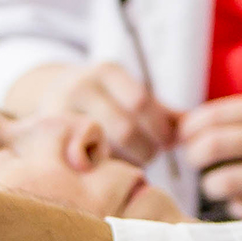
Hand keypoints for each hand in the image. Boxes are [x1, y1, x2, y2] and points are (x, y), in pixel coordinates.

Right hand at [11, 61, 178, 164]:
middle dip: (145, 149)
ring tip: (132, 163)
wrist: (52, 95)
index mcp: (107, 71)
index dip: (160, 128)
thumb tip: (194, 128)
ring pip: (102, 148)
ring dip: (125, 163)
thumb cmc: (107, 101)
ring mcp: (59, 112)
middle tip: (152, 157)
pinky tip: (110, 169)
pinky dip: (102, 168)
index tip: (168, 144)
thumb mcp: (131, 95)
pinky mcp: (47, 137)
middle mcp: (80, 86)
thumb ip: (163, 112)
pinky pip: (82, 161)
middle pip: (123, 128)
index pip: (141, 101)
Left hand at [178, 93, 241, 218]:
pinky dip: (236, 206)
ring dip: (211, 185)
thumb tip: (190, 125)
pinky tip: (240, 200)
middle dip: (193, 156)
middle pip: (215, 146)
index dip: (189, 128)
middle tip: (194, 160)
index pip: (215, 114)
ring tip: (215, 184)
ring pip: (228, 181)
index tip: (185, 136)